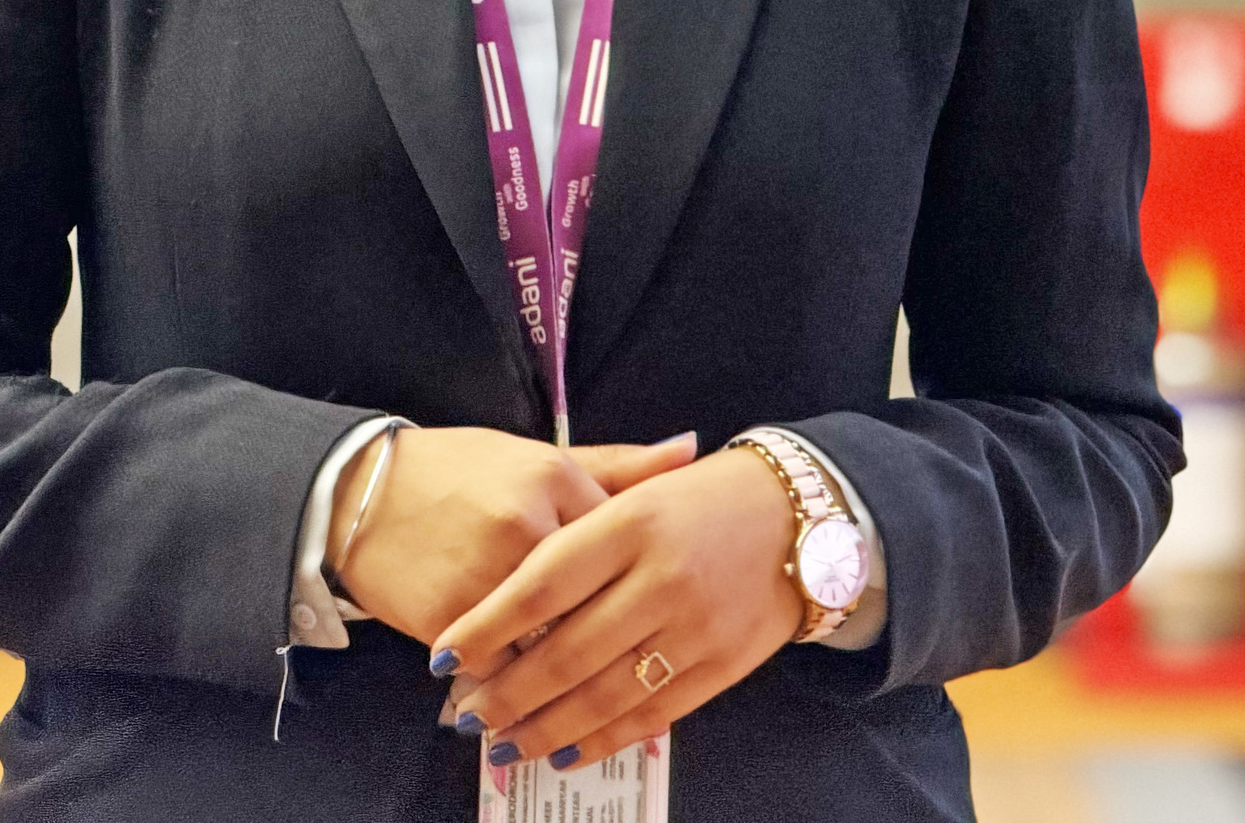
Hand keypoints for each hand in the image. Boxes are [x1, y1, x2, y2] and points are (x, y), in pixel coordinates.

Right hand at [330, 426, 696, 649]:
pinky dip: (512, 676)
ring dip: (562, 666)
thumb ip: (617, 465)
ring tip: (569, 674)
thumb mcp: (534, 457)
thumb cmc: (457, 472)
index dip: (632, 574)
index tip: (638, 592)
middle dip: (608, 631)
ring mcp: (487, 573)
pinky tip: (516, 679)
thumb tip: (691, 449)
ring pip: (551, 641)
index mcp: (555, 477)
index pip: (625, 541)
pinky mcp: (450, 614)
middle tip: (623, 650)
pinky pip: (501, 664)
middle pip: (595, 599)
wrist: (361, 491)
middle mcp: (527, 523)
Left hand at [428, 446, 802, 769]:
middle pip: (567, 651)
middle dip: (506, 692)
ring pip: (603, 694)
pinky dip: (600, 740)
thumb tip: (497, 598)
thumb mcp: (637, 492)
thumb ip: (572, 536)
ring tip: (499, 741)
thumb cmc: (700, 498)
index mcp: (633, 521)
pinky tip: (561, 751)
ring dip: (543, 726)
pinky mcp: (721, 666)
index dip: (487, 627)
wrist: (800, 515)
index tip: (443, 656)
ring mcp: (696, 627)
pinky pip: (649, 715)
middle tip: (464, 713)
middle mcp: (664, 576)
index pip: (543, 584)